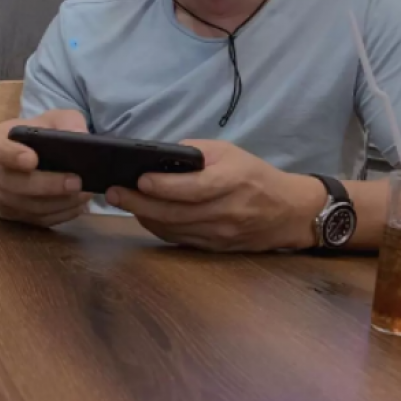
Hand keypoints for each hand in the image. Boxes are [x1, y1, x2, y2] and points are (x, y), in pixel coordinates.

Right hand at [0, 109, 91, 227]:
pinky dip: (58, 214)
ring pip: (24, 206)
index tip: (32, 159)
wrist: (37, 153)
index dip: (8, 154)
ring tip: (84, 194)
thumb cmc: (43, 133)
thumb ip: (69, 122)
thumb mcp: (57, 119)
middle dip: (46, 185)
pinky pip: (34, 220)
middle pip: (11, 183)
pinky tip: (77, 205)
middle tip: (76, 182)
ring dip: (57, 203)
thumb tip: (80, 135)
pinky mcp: (10, 215)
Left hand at [106, 140, 325, 252]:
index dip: (164, 186)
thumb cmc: (255, 175)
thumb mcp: (230, 152)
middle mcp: (226, 211)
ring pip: (174, 229)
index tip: (138, 179)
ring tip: (121, 201)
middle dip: (139, 203)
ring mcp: (220, 234)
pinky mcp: (214, 248)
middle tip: (113, 192)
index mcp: (233, 181)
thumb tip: (159, 156)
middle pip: (176, 213)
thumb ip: (196, 153)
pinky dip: (157, 228)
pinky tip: (143, 215)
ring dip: (143, 216)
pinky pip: (179, 240)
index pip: (194, 188)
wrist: (287, 212)